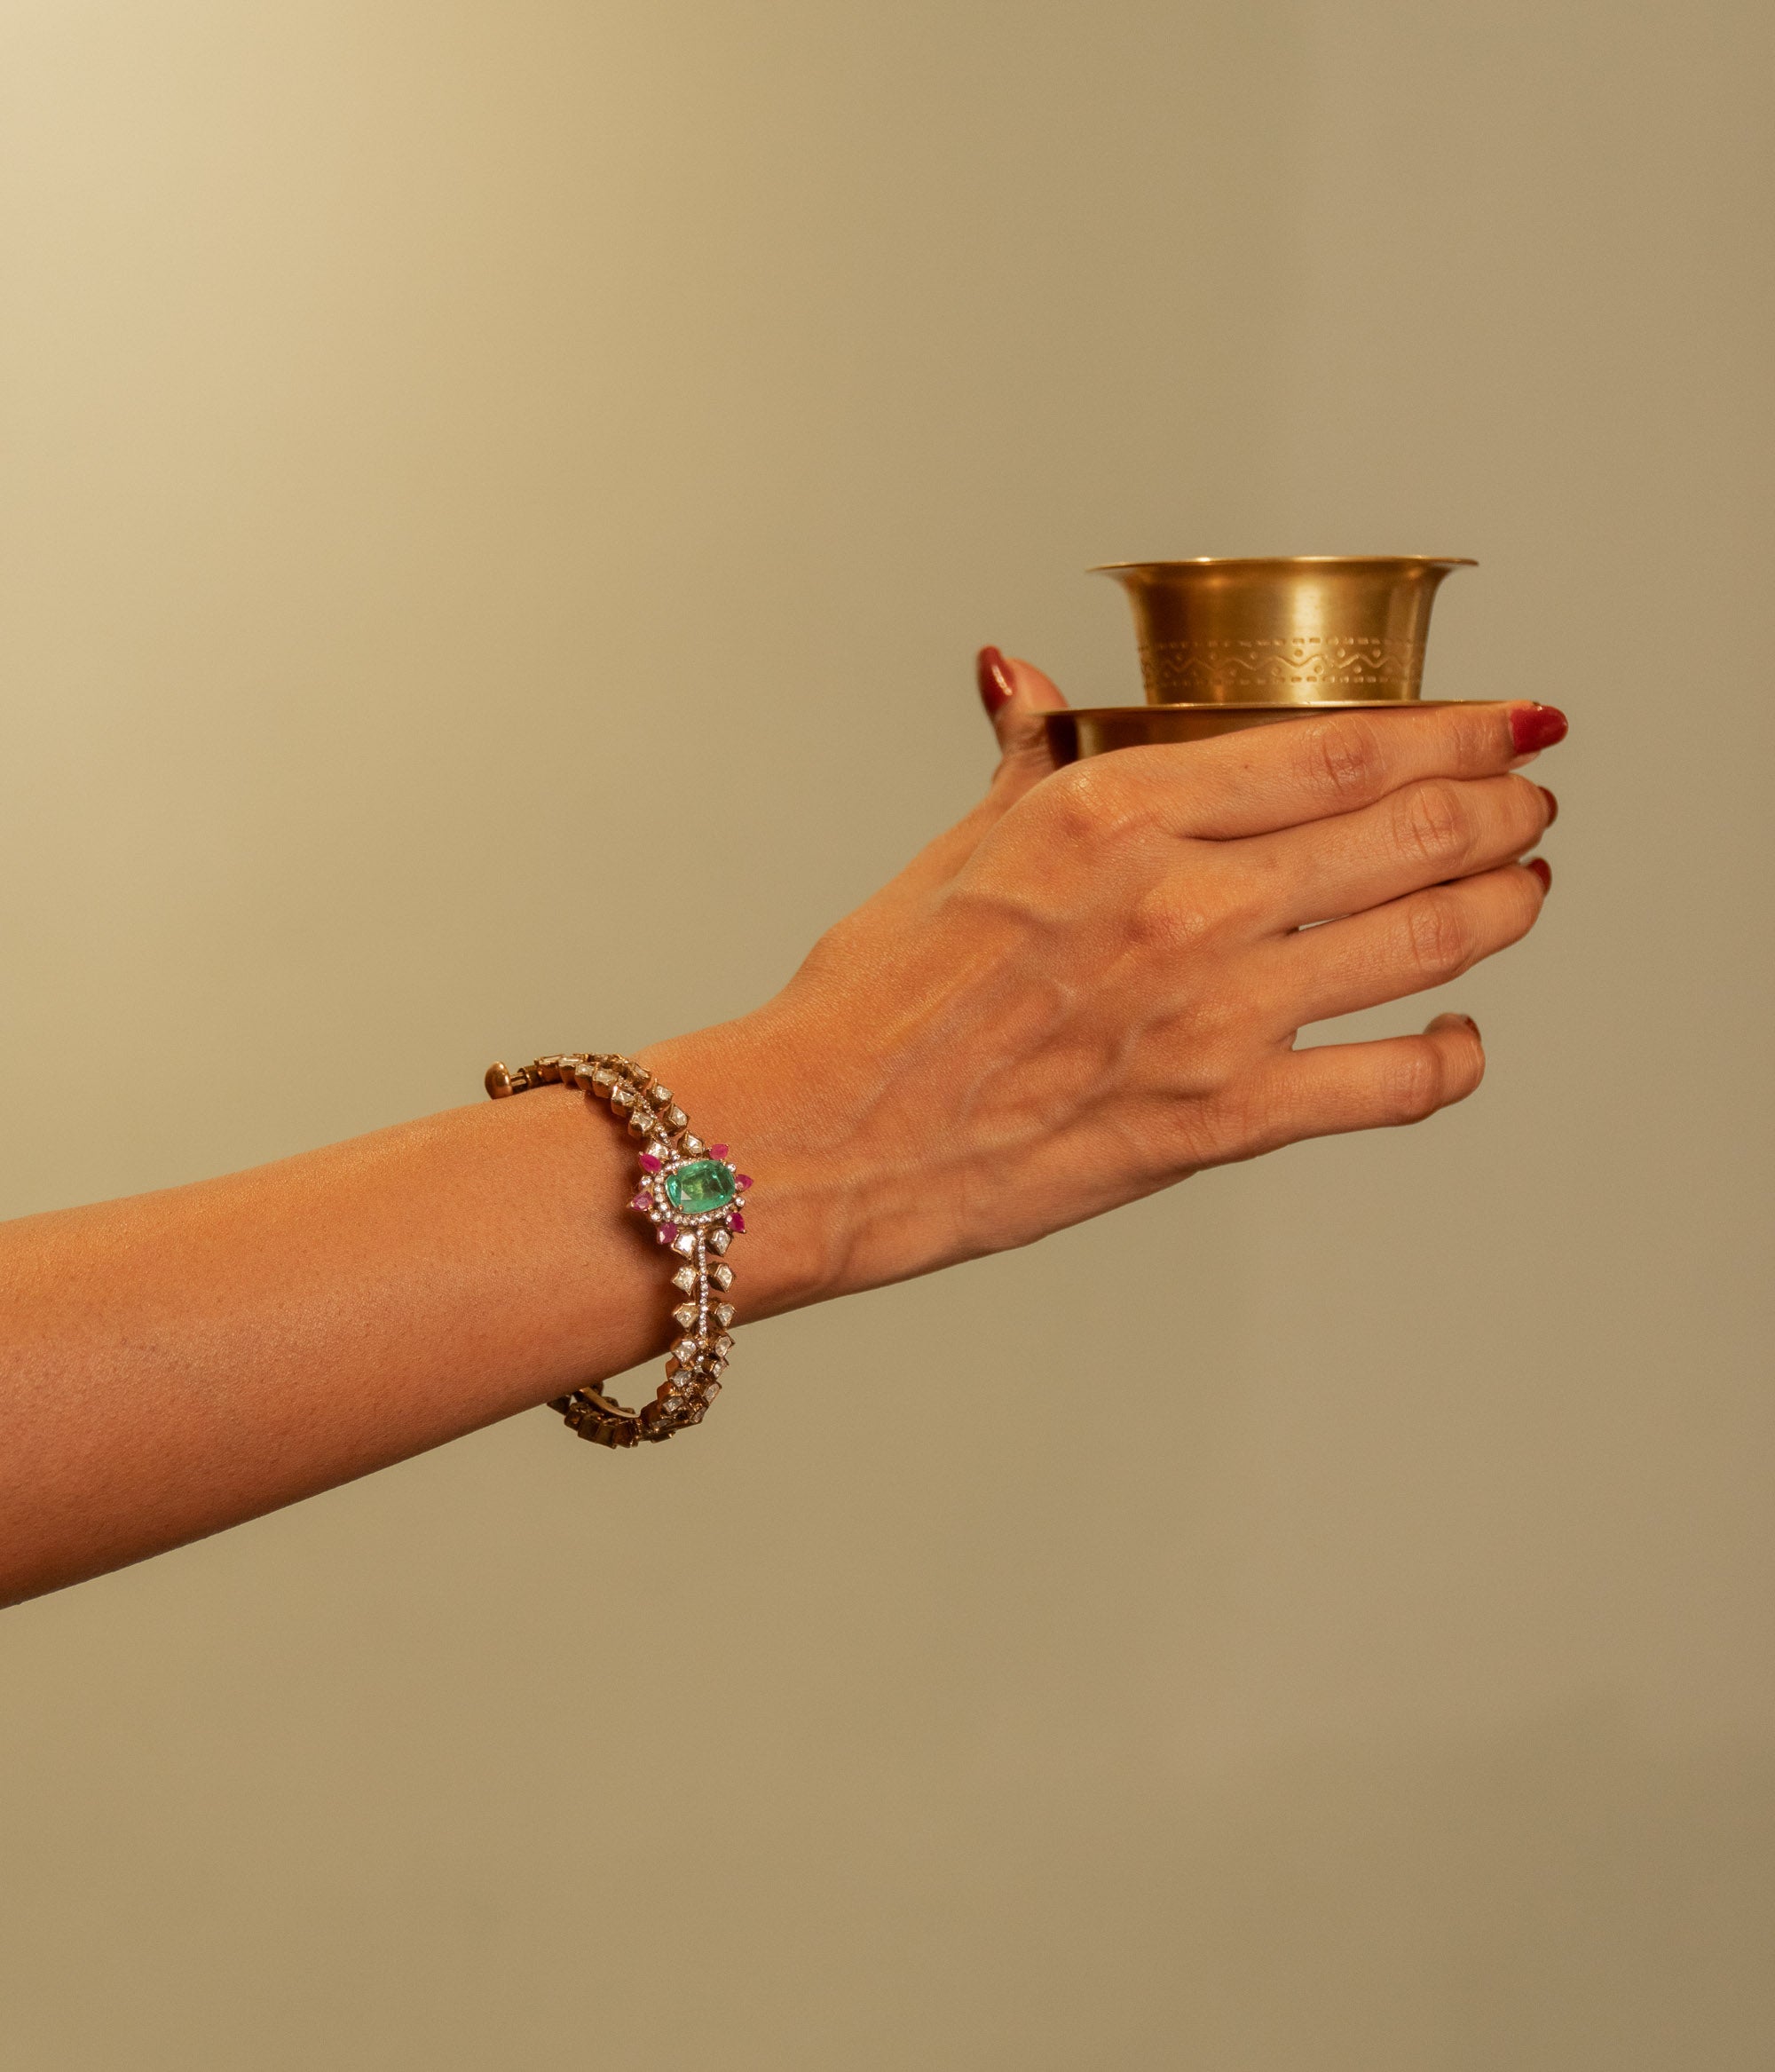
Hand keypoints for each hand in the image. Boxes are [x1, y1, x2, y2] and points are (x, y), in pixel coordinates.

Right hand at [653, 651, 1561, 1309]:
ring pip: (1429, 941)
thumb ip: (1029, 762)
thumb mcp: (955, 850)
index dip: (1453, 729)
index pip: (1337, 748)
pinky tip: (1456, 1039)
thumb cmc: (872, 1001)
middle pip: (1409, 831)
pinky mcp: (1224, 1121)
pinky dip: (1451, 1058)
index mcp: (1116, 810)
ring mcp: (1215, 1013)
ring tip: (1520, 889)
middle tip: (1527, 802)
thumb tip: (1030, 682)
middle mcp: (1185, 899)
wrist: (822, 1139)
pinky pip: (1394, 1083)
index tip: (1507, 720)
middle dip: (1498, 810)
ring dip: (1500, 907)